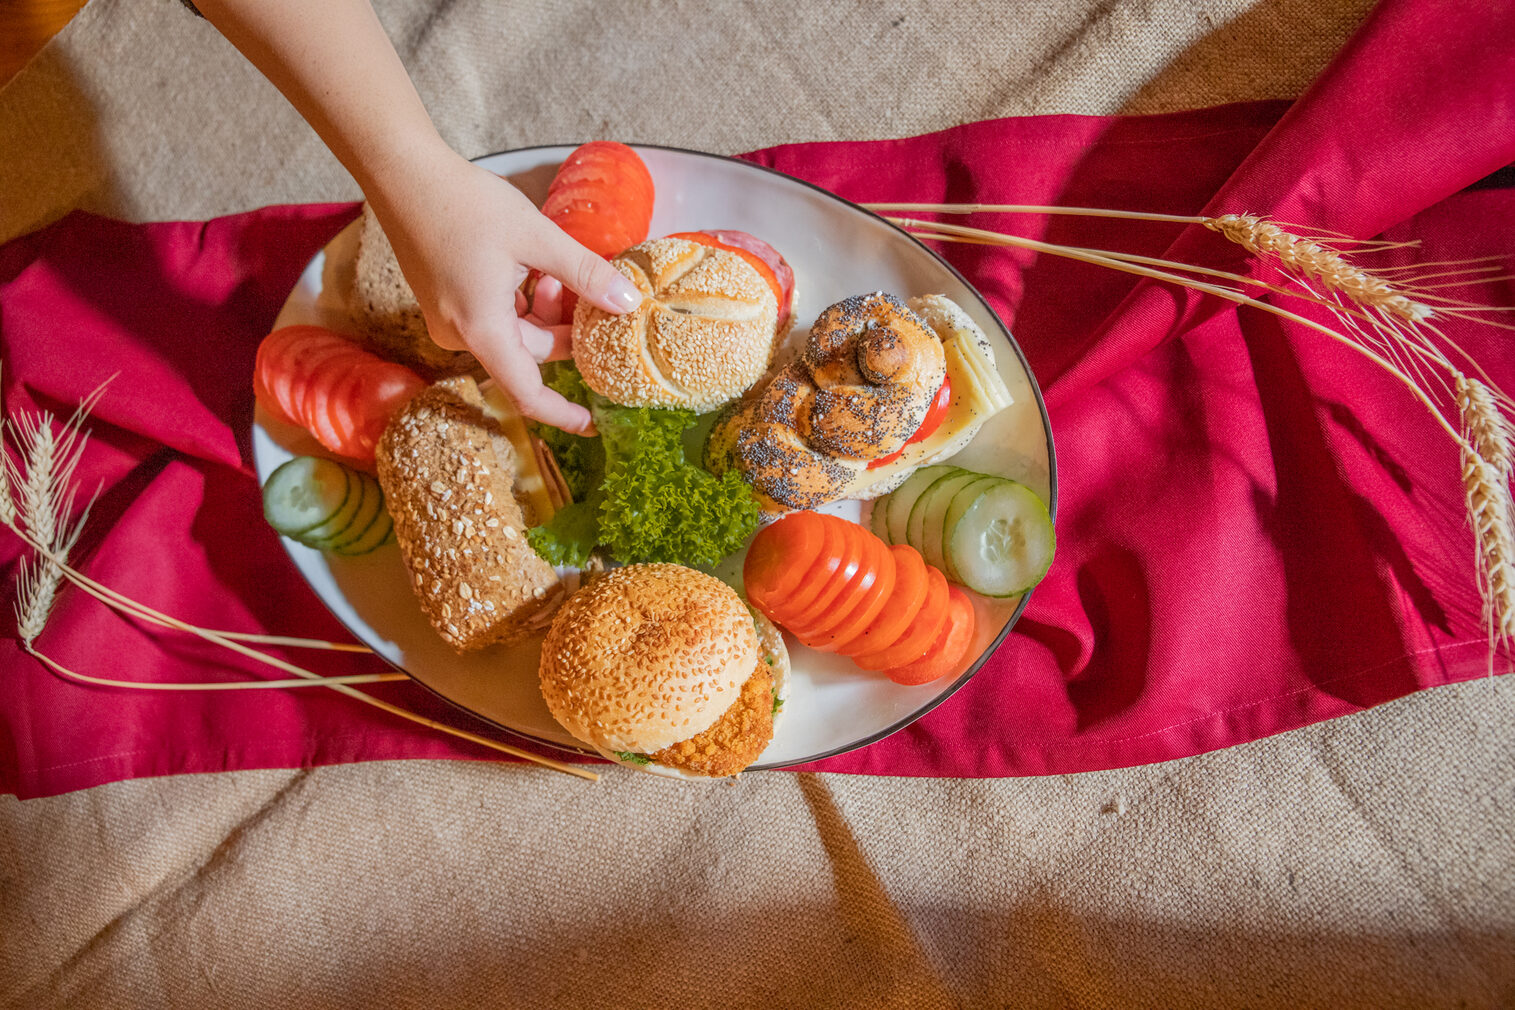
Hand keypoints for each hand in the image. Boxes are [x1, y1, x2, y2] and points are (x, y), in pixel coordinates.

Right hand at [365, 147, 640, 434]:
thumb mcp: (537, 237)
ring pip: (513, 331)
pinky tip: (532, 267)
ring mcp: (449, 319)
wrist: (402, 173)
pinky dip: (519, 299)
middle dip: (563, 328)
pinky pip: (493, 316)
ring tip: (556, 268)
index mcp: (482, 329)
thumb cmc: (464, 202)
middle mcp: (460, 333)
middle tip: (592, 294)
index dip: (561, 413)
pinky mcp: (444, 302)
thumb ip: (585, 273)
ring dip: (542, 308)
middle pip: (528, 352)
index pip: (527, 392)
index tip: (591, 424)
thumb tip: (627, 302)